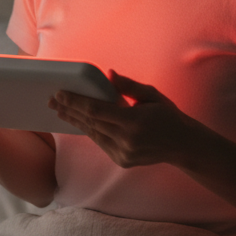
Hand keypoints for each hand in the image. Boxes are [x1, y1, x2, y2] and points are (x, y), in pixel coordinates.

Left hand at [48, 71, 194, 167]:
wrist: (184, 146)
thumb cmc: (168, 115)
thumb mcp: (152, 95)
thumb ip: (128, 86)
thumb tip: (108, 74)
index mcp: (134, 122)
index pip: (96, 110)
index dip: (75, 101)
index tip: (60, 93)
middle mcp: (126, 140)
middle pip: (90, 122)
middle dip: (69, 110)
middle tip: (51, 100)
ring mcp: (124, 153)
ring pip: (92, 134)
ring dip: (75, 121)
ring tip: (59, 111)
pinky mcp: (122, 161)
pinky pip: (100, 142)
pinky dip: (89, 131)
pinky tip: (78, 122)